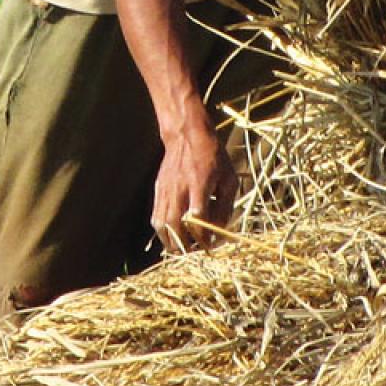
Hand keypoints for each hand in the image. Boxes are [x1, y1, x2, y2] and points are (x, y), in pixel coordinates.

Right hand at [150, 121, 238, 253]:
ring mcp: (166, 191)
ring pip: (162, 226)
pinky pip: (156, 218)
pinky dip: (163, 232)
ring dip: (172, 242)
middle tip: (197, 249)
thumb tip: (221, 231)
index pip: (196, 219)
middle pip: (175, 226)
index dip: (203, 237)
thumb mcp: (229, 178)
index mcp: (199, 185)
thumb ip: (226, 206)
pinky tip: (174, 235)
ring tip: (185, 247)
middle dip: (186, 245)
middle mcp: (179, 189)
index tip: (211, 244)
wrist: (187, 135)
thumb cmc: (213, 157)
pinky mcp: (158, 190)